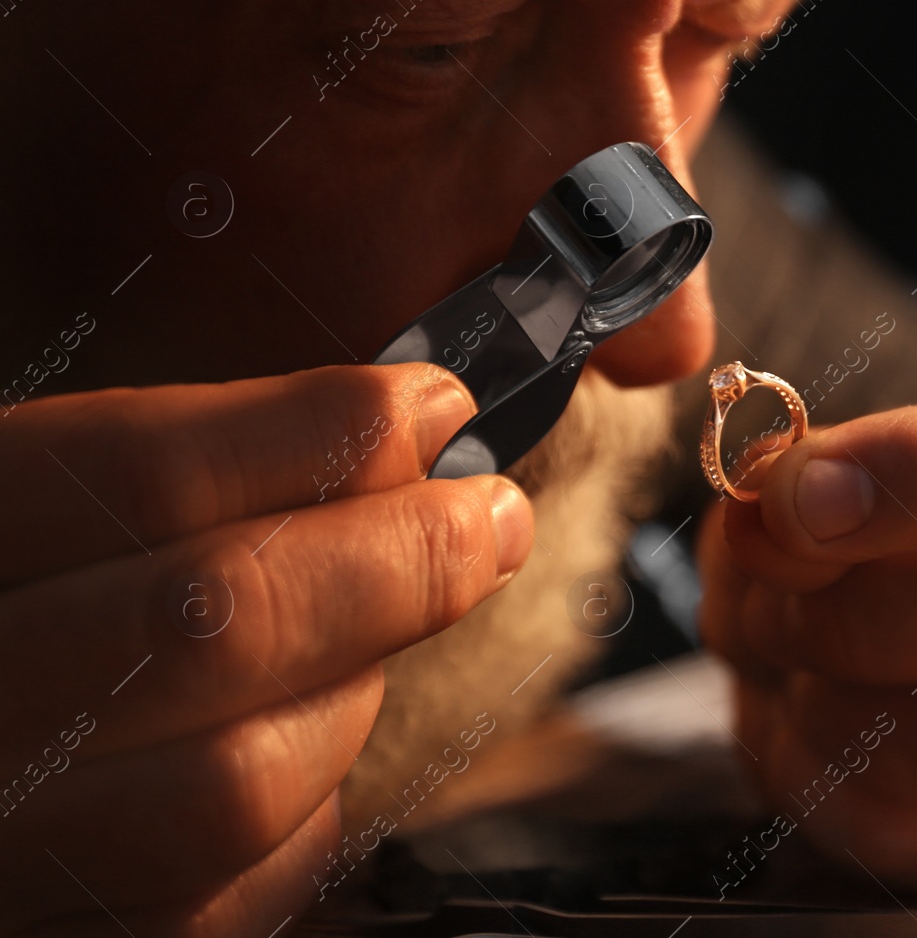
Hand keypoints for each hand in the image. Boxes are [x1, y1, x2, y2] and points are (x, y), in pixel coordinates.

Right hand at [0, 364, 534, 935]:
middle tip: (489, 520)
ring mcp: (6, 850)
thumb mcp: (57, 512)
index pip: (140, 476)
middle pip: (218, 624)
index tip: (436, 406)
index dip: (321, 433)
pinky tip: (301, 751)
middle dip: (397, 560)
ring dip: (350, 696)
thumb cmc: (28, 607)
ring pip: (245, 780)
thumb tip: (405, 431)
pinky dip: (308, 812)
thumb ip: (186, 474)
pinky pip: (240, 896)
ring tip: (369, 647)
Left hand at [698, 383, 916, 889]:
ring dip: (840, 713)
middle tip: (769, 611)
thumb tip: (764, 519)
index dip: (910, 471)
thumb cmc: (900, 539)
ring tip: (789, 674)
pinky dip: (840, 785)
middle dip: (863, 611)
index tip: (792, 499)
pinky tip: (812, 734)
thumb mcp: (850, 476)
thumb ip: (802, 483)